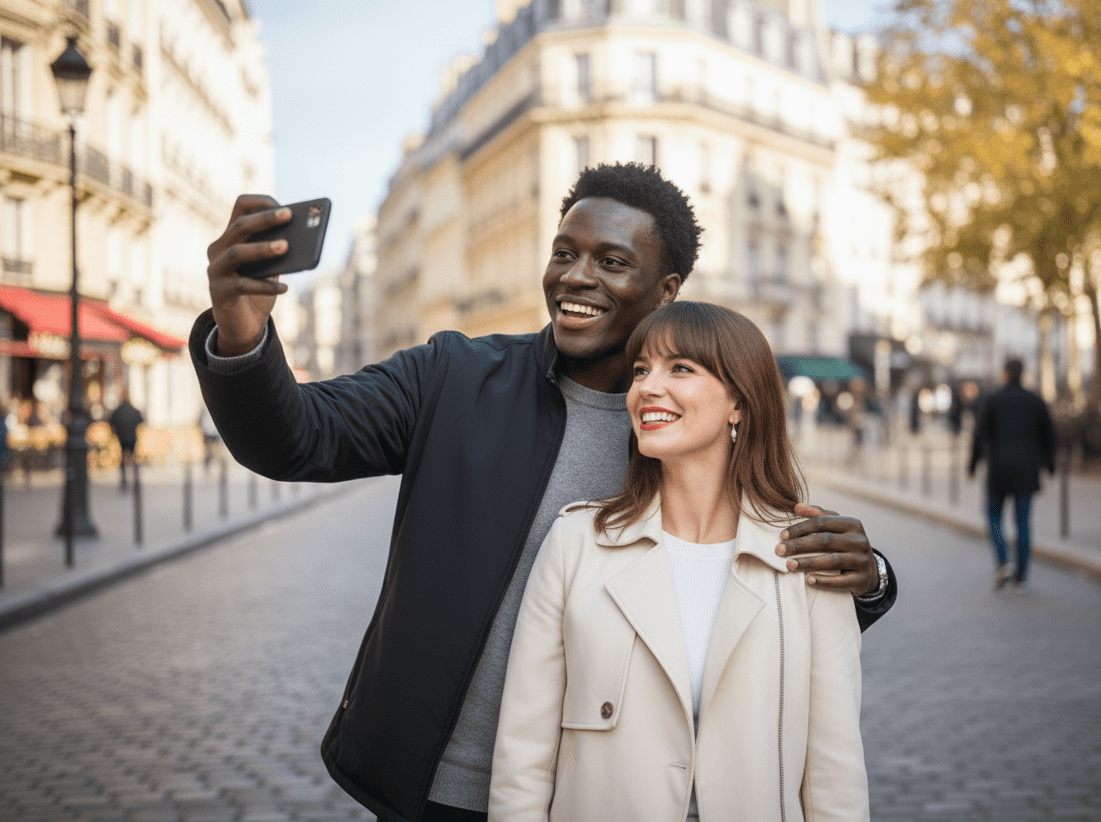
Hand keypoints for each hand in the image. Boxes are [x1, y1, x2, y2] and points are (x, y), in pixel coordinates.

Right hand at [206, 194, 291, 354]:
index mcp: (231, 236)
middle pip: (240, 226)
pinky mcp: (219, 292)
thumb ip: (277, 252)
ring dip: (263, 248)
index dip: (261, 202)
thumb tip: (301, 239)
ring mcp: (216, 270)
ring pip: (237, 253)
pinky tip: (285, 288)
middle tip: (289, 215)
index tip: (285, 206)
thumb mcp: (269, 268)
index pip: (241, 207)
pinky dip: (265, 286)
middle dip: (265, 219)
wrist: (241, 325)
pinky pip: (243, 285)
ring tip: (286, 247)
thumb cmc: (258, 290)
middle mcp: (218, 248)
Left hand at [775, 502, 876, 596]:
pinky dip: (825, 580)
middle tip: (779, 550)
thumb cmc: (845, 544)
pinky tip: (808, 580)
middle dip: (799, 545)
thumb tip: (796, 506)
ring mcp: (862, 560)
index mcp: (851, 524)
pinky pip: (841, 581)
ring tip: (789, 565)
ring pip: (832, 560)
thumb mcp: (836, 527)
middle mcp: (859, 540)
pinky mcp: (862, 579)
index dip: (800, 528)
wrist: (869, 570)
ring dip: (808, 563)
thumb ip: (818, 515)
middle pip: (825, 541)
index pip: (822, 522)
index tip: (782, 536)